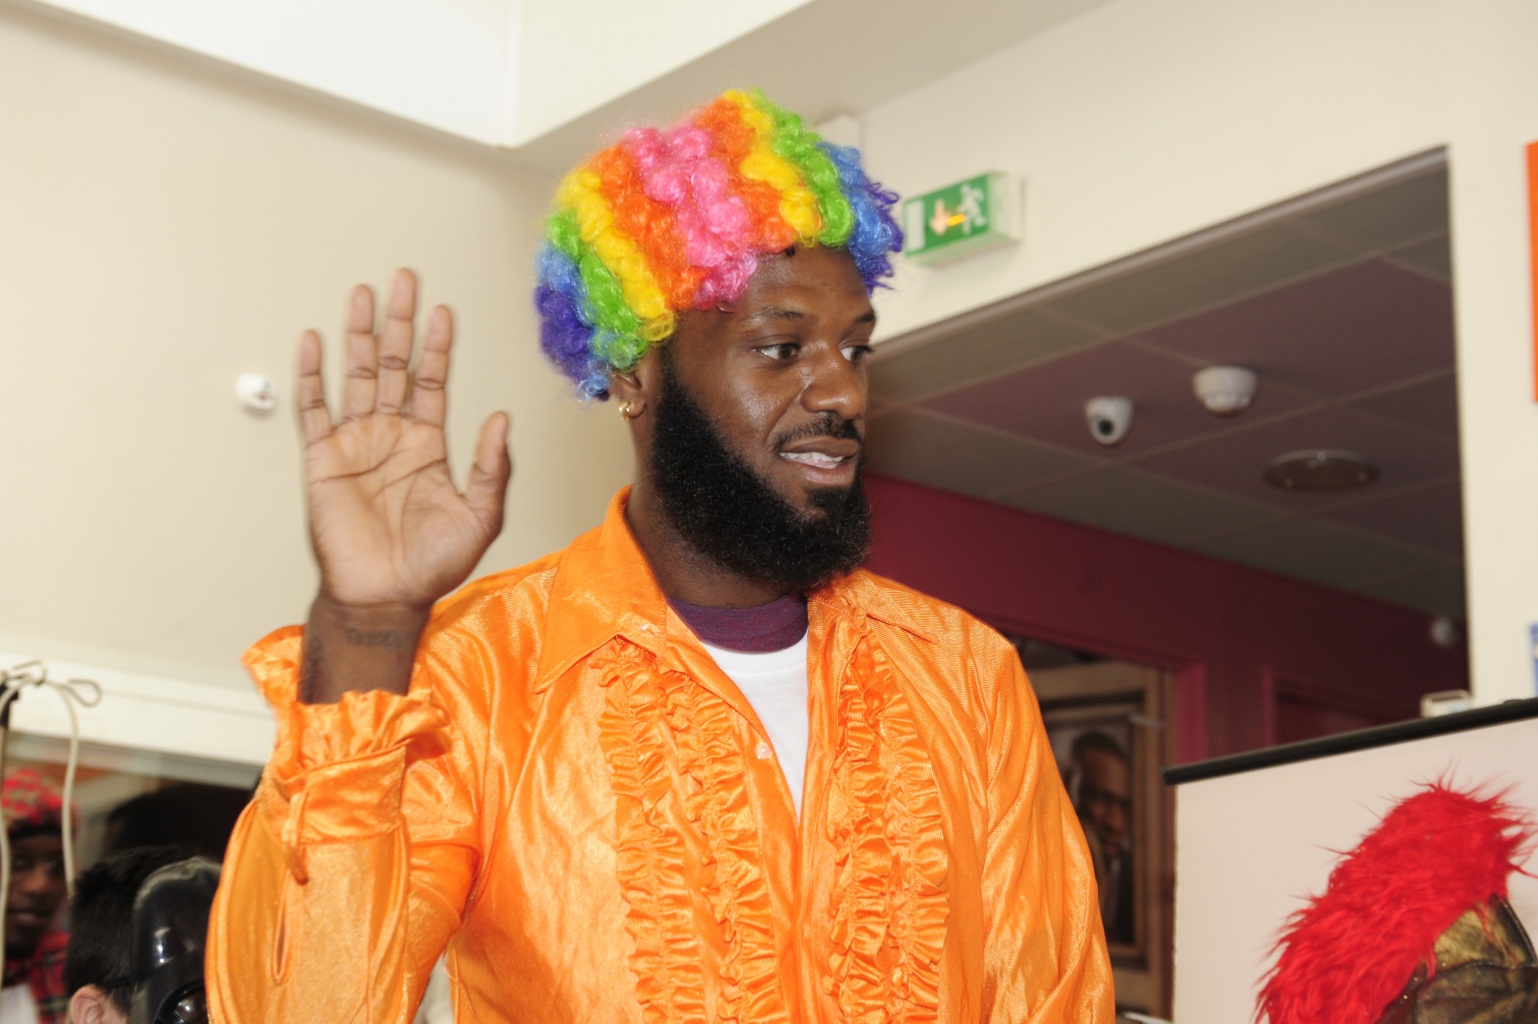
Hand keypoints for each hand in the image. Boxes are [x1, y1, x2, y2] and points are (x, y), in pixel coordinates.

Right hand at [295, 270, 510, 700]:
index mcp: (428, 445)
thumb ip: (491, 467)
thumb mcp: (480, 516)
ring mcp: (356, 444)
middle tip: (404, 281)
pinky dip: (311, 375)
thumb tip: (500, 418)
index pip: (432, 383)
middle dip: (399, 323)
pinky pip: (314, 409)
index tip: (444, 312)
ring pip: (356, 376)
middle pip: (394, 366)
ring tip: (362, 295)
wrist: (385, 596)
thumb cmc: (432, 564)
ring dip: (359, 335)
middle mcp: (391, 436)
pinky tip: (312, 341)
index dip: (437, 348)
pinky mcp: (323, 459)